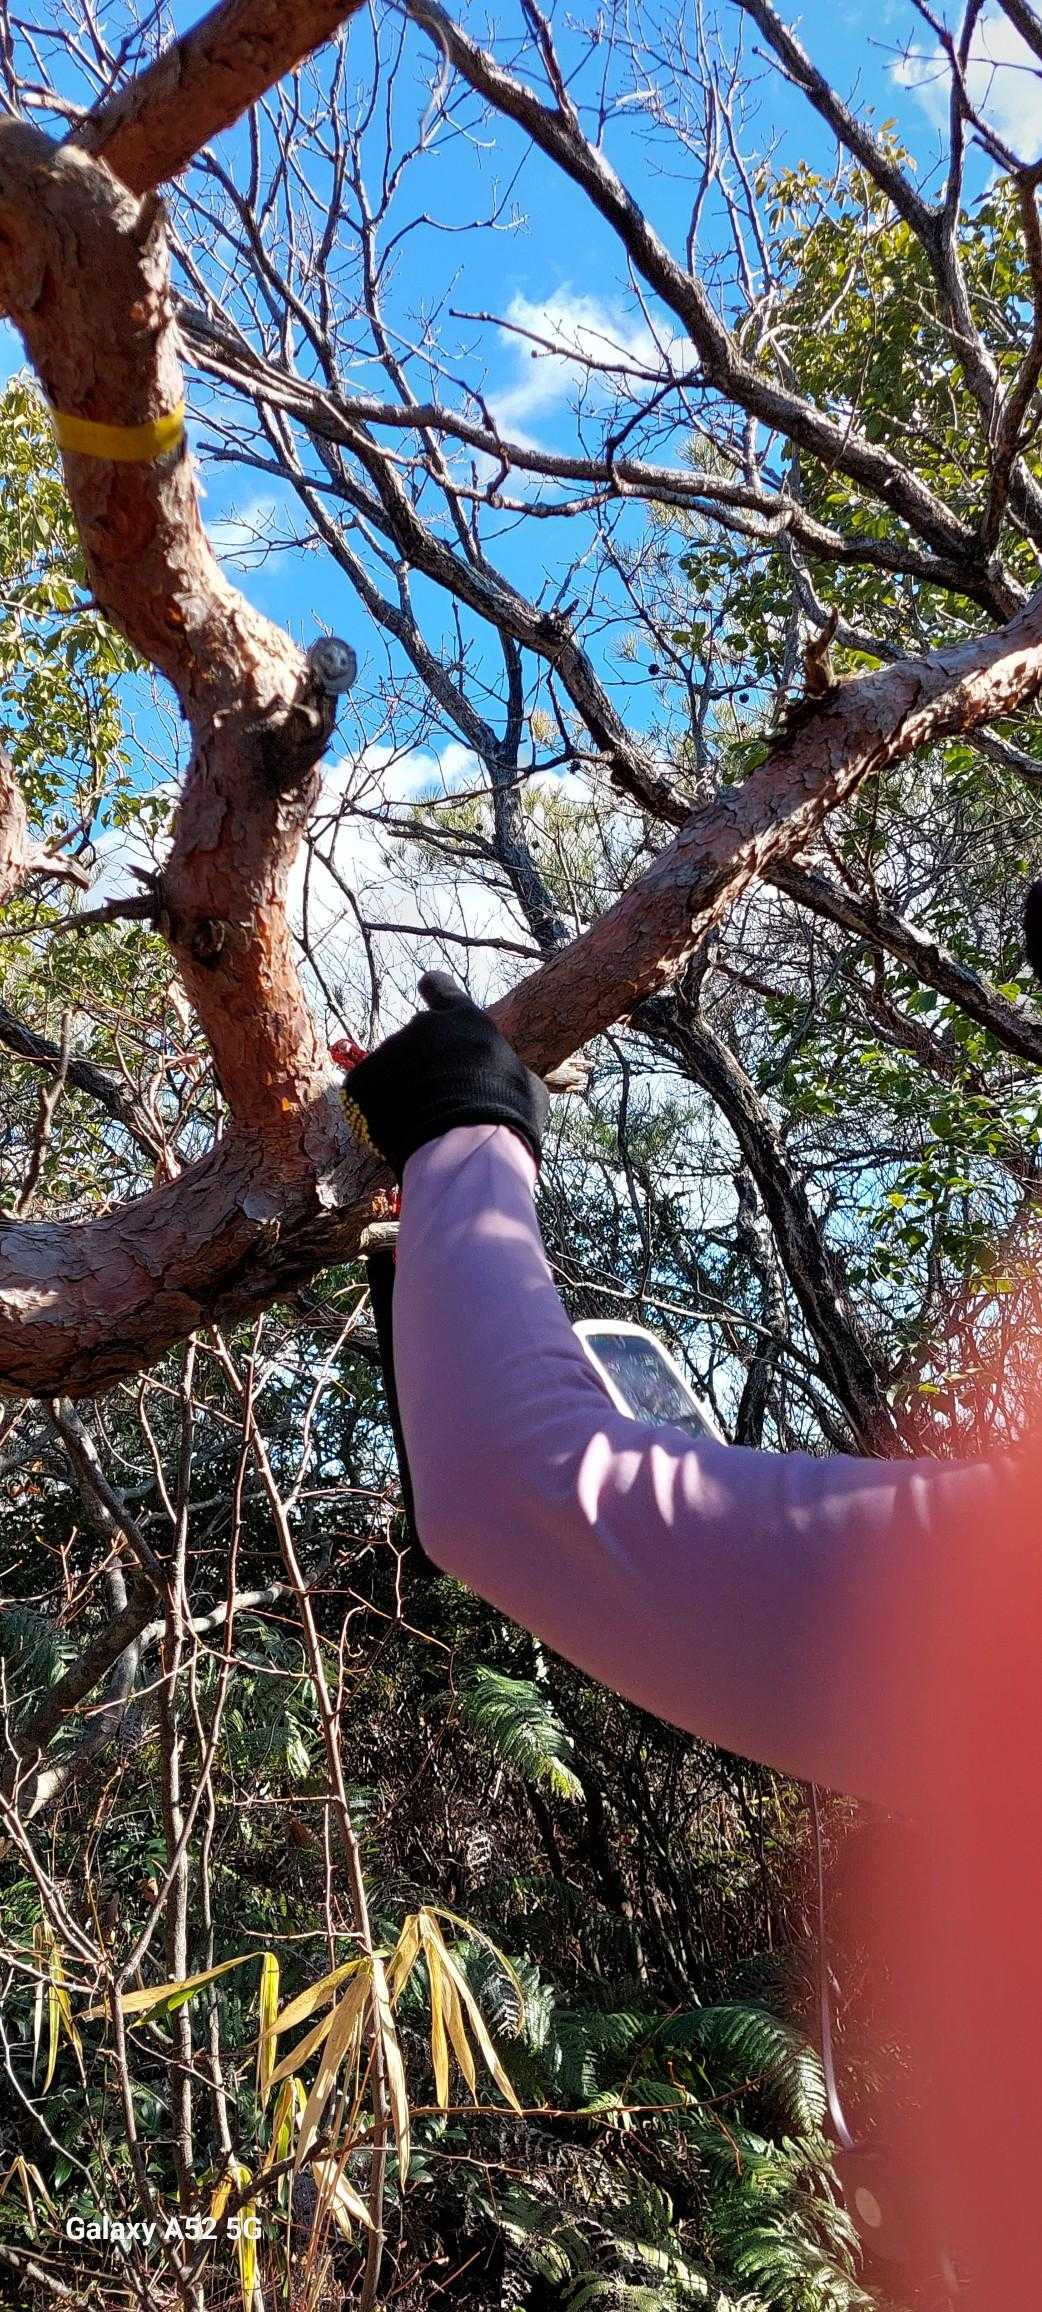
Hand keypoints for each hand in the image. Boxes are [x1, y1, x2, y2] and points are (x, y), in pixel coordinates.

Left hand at [340, 972, 549, 1182]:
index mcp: (464, 1019)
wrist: (469, 1146)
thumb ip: (503, 1067)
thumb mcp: (524, 1083)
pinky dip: (377, 1112)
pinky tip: (398, 1133)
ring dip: (403, 1090)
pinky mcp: (361, 1080)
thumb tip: (505, 1073)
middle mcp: (422, 1025)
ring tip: (424, 1125)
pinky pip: (366, 1095)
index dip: (435, 990)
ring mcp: (388, 1051)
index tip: (428, 989)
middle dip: (422, 1062)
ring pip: (392, 1070)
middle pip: (416, 1038)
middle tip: (438, 1099)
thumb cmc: (509, 1115)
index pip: (441, 987)